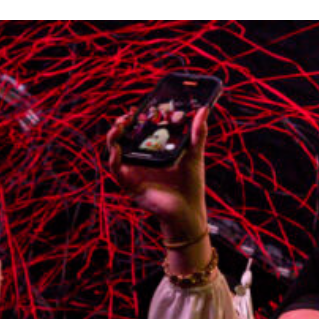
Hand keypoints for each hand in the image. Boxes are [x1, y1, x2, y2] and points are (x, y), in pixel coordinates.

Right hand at [107, 107, 209, 245]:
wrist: (188, 210)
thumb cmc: (190, 184)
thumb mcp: (194, 154)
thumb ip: (197, 132)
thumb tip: (205, 110)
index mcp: (153, 151)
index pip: (139, 130)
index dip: (135, 118)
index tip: (138, 108)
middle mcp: (140, 159)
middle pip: (124, 137)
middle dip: (121, 124)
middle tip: (127, 116)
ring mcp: (133, 171)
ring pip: (115, 149)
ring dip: (113, 136)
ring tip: (120, 126)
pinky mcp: (129, 183)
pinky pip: (115, 167)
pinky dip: (114, 157)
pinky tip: (118, 148)